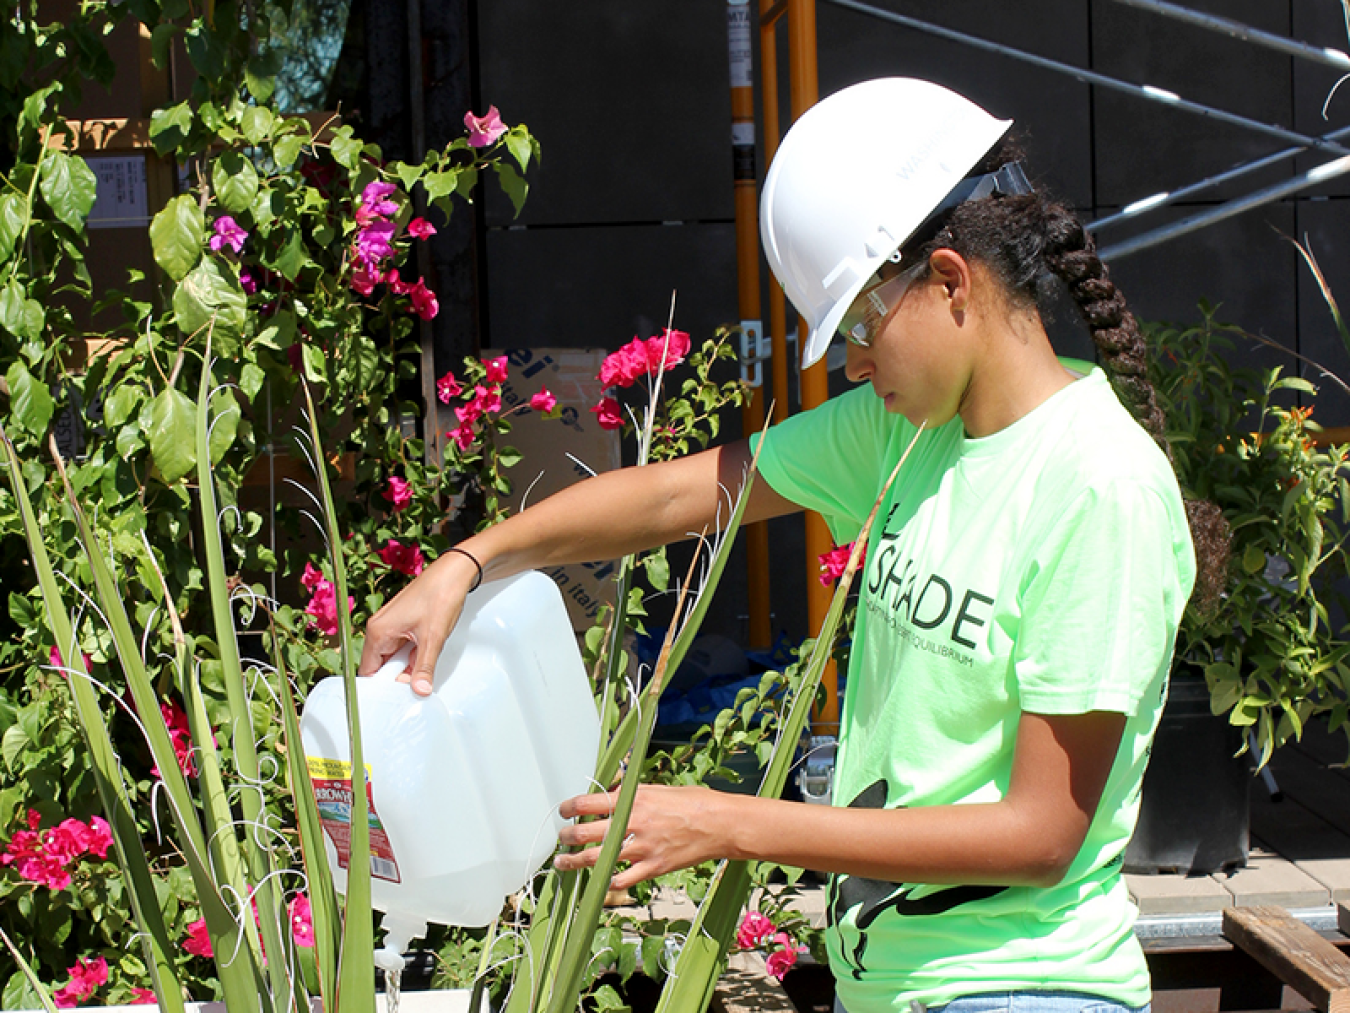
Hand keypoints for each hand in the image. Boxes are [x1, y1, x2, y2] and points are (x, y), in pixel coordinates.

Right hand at [358, 548, 479, 693]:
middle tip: (415, 685)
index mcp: (378, 632)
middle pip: (380, 665)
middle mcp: (378, 627)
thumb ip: (424, 668)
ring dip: (407, 665)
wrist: (454, 572)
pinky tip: (426, 654)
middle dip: (397, 676)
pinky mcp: (401, 622)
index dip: (382, 687)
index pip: (368, 671)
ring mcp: (390, 624)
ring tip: (424, 665)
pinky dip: (412, 654)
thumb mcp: (433, 639)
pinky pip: (401, 646)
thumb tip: (420, 690)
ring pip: (392, 656)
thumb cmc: (440, 596)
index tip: (396, 697)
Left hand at [555, 784, 734, 890]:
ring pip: (597, 858)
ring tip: (564, 862)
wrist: (721, 824)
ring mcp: (642, 848)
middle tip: (561, 837)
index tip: (563, 810)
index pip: (589, 803)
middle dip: (568, 836)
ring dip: (576, 861)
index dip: (570, 807)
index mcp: (634, 800)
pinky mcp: (653, 868)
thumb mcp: (660, 789)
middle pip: (587, 832)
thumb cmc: (695, 803)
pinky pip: (622, 880)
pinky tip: (598, 881)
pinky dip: (606, 882)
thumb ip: (633, 794)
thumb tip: (611, 796)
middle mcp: (634, 824)